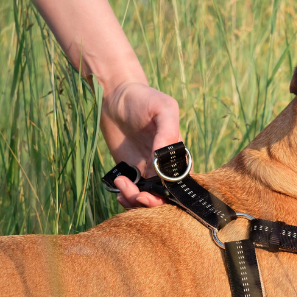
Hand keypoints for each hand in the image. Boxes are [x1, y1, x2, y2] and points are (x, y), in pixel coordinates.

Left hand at [101, 81, 180, 208]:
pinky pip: (130, 191)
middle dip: (152, 202)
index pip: (181, 182)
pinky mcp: (129, 170)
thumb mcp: (163, 108)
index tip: (155, 190)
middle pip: (164, 196)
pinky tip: (119, 186)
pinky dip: (125, 196)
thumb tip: (162, 159)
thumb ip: (168, 131)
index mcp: (178, 154)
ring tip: (122, 184)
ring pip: (146, 197)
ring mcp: (146, 169)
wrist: (115, 95)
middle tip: (137, 195)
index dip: (171, 192)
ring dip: (135, 199)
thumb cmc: (143, 98)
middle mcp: (164, 165)